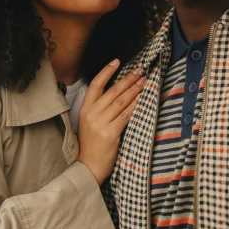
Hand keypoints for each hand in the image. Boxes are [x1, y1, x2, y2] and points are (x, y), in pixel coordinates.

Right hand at [78, 60, 144, 184]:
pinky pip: (126, 115)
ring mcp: (100, 123)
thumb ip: (99, 107)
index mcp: (85, 109)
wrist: (89, 167)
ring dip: (134, 90)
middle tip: (139, 71)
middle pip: (112, 91)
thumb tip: (117, 90)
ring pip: (121, 102)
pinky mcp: (110, 133)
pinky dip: (135, 105)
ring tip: (143, 82)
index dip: (106, 71)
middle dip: (127, 79)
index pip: (95, 85)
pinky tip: (141, 98)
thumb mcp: (89, 122)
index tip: (117, 61)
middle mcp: (92, 114)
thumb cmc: (91, 144)